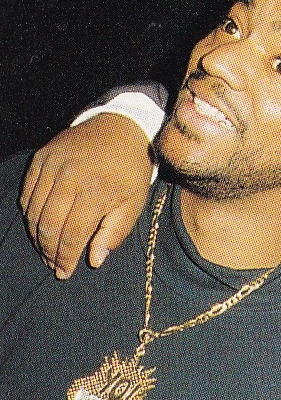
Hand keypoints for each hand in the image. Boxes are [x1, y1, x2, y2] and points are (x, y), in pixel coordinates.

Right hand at [20, 114, 152, 278]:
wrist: (121, 127)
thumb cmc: (131, 169)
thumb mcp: (134, 203)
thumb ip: (114, 233)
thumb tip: (94, 260)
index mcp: (96, 191)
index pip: (72, 234)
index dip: (66, 257)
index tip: (64, 272)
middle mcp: (70, 177)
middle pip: (48, 225)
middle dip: (48, 250)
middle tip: (53, 264)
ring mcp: (52, 164)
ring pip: (33, 210)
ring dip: (36, 235)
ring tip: (45, 250)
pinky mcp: (42, 156)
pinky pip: (27, 191)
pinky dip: (29, 211)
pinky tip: (38, 225)